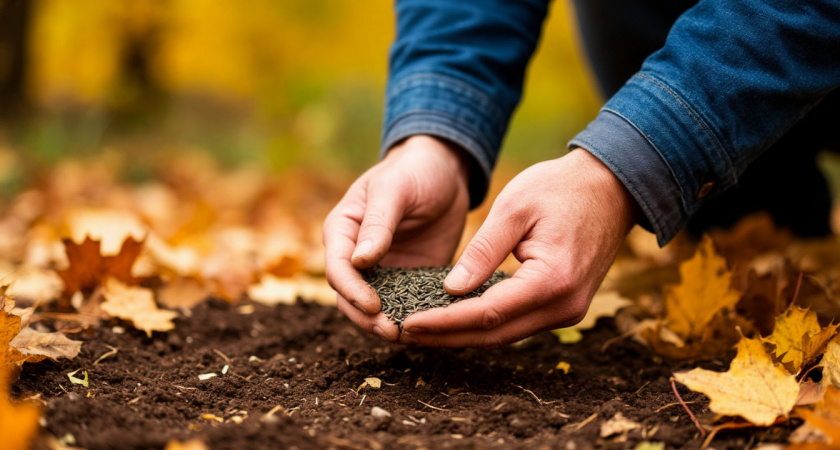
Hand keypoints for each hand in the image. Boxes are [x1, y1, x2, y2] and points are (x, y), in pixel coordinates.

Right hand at [323, 135, 470, 341]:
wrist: (445, 171)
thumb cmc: (413, 171)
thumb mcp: (395, 189)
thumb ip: (378, 223)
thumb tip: (360, 261)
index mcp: (343, 231)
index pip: (337, 269)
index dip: (352, 291)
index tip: (373, 305)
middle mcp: (357, 257)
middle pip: (350, 298)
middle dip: (367, 318)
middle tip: (393, 331)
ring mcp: (383, 272)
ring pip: (375, 309)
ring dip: (388, 325)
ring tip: (409, 337)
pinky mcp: (409, 280)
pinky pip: (407, 305)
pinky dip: (414, 318)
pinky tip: (430, 330)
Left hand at [399, 149, 636, 347]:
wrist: (612, 187)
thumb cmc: (561, 188)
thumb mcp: (515, 207)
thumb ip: (482, 251)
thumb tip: (450, 290)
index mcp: (552, 280)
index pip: (486, 313)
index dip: (444, 322)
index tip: (409, 323)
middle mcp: (564, 306)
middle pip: (494, 334)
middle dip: (447, 337)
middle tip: (405, 334)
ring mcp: (568, 311)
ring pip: (505, 334)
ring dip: (462, 334)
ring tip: (421, 330)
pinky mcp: (564, 307)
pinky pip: (517, 323)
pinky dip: (484, 323)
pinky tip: (453, 318)